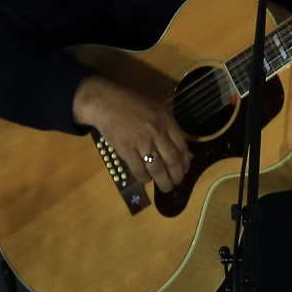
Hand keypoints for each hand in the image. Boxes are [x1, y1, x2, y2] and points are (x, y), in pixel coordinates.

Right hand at [72, 75, 190, 191]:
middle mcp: (156, 131)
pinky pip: (139, 170)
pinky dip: (144, 178)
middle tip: (176, 183)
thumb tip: (185, 153)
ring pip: (157, 169)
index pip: (182, 146)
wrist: (106, 103)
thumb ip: (171, 130)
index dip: (185, 162)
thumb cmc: (132, 105)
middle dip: (177, 176)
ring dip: (163, 182)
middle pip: (172, 160)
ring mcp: (141, 141)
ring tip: (165, 187)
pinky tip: (146, 179)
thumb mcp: (157, 111)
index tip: (185, 170)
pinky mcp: (126, 149)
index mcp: (166, 120)